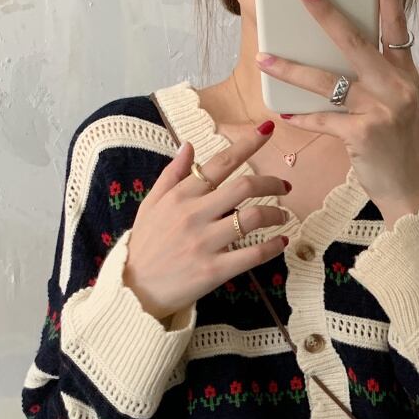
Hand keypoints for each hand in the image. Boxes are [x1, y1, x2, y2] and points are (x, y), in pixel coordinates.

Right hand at [122, 130, 290, 321]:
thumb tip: (188, 145)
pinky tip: (282, 242)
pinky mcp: (214, 270)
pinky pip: (253, 254)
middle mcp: (194, 214)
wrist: (134, 289)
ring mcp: (205, 242)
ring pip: (252, 219)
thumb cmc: (146, 245)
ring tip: (283, 216)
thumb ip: (172, 175)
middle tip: (285, 186)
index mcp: (181, 195)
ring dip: (275, 214)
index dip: (247, 144)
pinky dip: (273, 247)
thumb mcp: (151, 204)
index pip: (220, 163)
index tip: (268, 130)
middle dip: (271, 182)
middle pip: (243, 187)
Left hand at [255, 0, 418, 227]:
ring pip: (329, 82)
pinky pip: (324, 120)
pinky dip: (303, 117)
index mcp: (404, 76)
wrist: (409, 191)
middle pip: (355, 43)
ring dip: (292, 70)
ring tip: (265, 59)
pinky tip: (285, 113)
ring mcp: (381, 111)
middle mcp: (396, 88)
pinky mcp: (364, 135)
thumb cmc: (396, 149)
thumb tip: (335, 62)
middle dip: (326, 14)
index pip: (395, 28)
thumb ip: (375, 82)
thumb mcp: (396, 108)